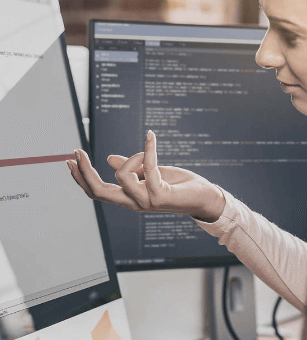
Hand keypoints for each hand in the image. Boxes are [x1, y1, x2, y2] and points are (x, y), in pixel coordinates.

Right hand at [67, 130, 225, 221]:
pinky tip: (151, 136)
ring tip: (148, 149)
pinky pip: (148, 169)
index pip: (97, 192)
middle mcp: (134, 203)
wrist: (204, 197)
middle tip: (77, 150)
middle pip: (99, 191)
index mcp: (128, 198)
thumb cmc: (179, 185)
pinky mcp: (161, 195)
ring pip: (122, 176)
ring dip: (133, 156)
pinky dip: (148, 149)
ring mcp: (146, 201)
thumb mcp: (151, 173)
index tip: (70, 159)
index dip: (81, 178)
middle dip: (85, 171)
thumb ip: (131, 168)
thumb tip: (110, 159)